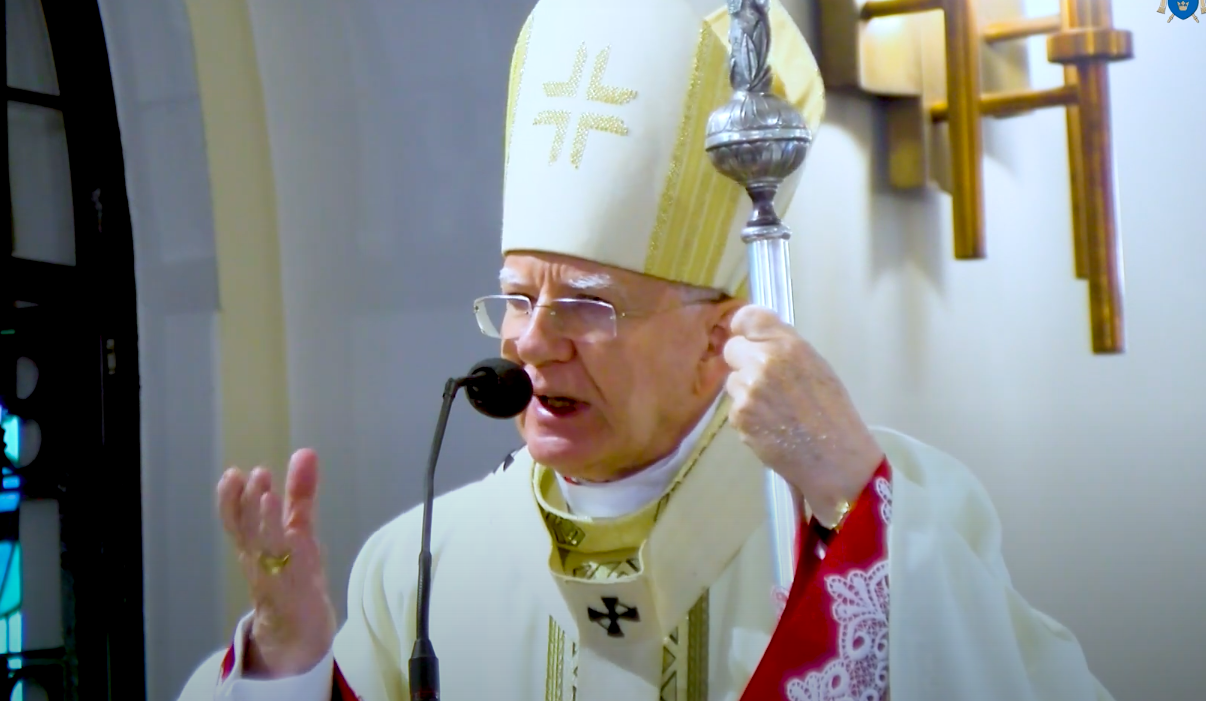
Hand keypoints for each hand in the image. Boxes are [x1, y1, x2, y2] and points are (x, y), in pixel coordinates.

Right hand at [217, 449, 336, 677]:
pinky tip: (292, 530)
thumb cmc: (295, 573)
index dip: (230, 499)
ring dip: (263, 522)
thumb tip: (305, 452)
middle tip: (255, 473)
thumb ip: (300, 494)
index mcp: (255, 545)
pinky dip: (286, 552)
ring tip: (266, 493)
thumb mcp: (298, 529)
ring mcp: (275, 576)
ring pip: (262, 548)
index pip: (235, 520)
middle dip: (245, 504)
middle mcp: (258, 559)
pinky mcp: (293, 590)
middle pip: (245, 530)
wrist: (300, 631)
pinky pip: (285, 569)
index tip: (232, 473)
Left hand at [723, 306, 883, 525]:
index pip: (747, 317)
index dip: (744, 329)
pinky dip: (747, 415)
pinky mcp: (739, 415)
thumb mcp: (816, 366)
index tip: (748, 339)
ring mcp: (749, 389)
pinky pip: (734, 406)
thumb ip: (784, 348)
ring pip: (732, 380)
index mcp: (789, 345)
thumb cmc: (833, 412)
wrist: (835, 457)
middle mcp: (764, 361)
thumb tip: (756, 338)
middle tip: (765, 382)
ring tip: (773, 409)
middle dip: (743, 362)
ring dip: (745, 391)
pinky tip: (769, 425)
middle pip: (732, 348)